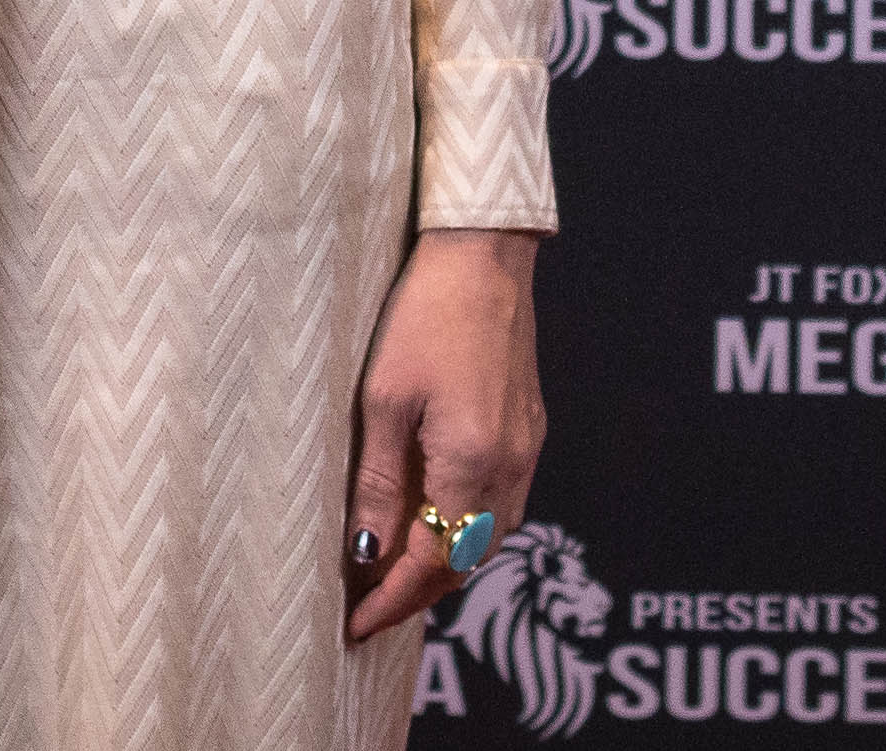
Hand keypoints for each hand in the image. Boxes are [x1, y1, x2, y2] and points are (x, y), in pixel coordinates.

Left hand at [342, 227, 544, 642]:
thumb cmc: (425, 316)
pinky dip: (466, 531)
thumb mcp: (384, 401)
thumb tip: (367, 555)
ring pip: (489, 540)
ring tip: (393, 575)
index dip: (392, 603)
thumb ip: (380, 484)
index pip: (432, 563)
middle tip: (367, 609)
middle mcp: (511, 469)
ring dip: (444, 565)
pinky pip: (502, 507)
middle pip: (466, 562)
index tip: (356, 627)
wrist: (484, 258)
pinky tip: (433, 523)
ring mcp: (527, 451)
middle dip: (418, 595)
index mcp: (474, 465)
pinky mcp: (529, 432)